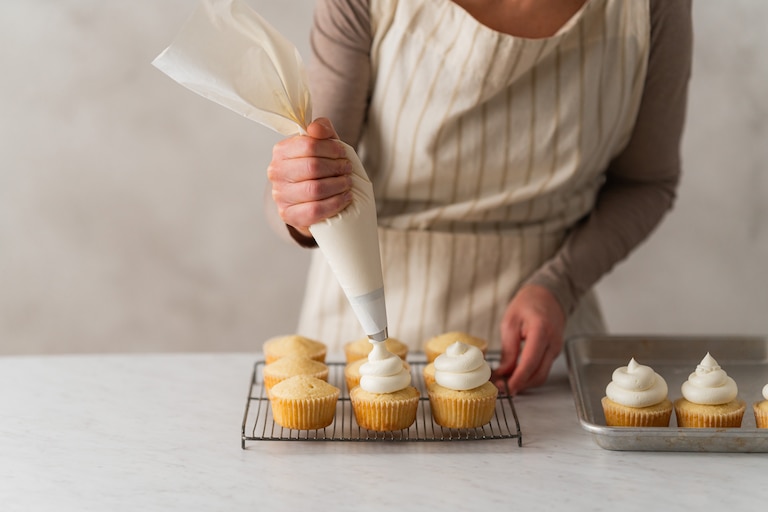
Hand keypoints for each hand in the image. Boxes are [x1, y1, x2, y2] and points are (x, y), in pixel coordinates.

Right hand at [267, 118, 352, 237]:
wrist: (311, 200)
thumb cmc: (318, 169)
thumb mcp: (322, 145)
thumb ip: (321, 130)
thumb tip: (316, 128)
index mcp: (281, 151)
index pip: (308, 145)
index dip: (331, 148)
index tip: (342, 153)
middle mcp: (276, 173)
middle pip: (312, 167)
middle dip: (336, 167)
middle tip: (347, 169)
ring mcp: (280, 195)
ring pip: (315, 189)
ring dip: (338, 186)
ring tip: (347, 183)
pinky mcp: (288, 215)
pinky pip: (315, 210)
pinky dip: (335, 204)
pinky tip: (344, 198)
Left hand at [492, 285, 565, 394]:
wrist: (548, 295)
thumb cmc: (528, 304)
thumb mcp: (510, 322)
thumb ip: (508, 349)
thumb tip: (503, 372)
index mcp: (541, 332)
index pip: (530, 363)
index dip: (518, 380)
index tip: (506, 389)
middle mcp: (552, 343)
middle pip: (539, 374)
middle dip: (521, 385)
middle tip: (502, 388)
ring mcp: (556, 349)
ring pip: (542, 375)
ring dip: (525, 382)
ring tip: (505, 382)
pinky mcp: (554, 352)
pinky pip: (543, 368)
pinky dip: (530, 375)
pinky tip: (516, 374)